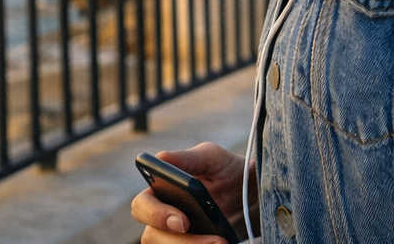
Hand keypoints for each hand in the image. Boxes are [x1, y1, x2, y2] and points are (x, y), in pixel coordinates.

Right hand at [130, 142, 252, 243]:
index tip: (183, 221)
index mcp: (160, 190)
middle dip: (179, 242)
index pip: (142, 206)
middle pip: (152, 237)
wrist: (252, 195)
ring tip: (223, 242)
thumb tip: (160, 158)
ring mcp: (176, 236)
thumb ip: (188, 158)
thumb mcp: (213, 158)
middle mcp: (163, 217)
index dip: (155, 215)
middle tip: (214, 240)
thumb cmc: (228, 171)